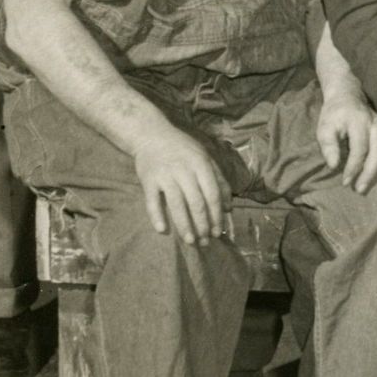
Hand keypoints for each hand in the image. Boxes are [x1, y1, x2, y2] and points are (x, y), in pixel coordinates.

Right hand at [134, 128, 228, 245]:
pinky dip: (157, 216)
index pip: (212, 194)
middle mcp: (184, 170)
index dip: (216, 215)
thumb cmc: (183, 149)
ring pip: (176, 204)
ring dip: (184, 225)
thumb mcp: (205, 158)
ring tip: (190, 241)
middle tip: (205, 241)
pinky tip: (163, 230)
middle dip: (203, 225)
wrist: (151, 134)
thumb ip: (219, 180)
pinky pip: (152, 201)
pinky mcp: (148, 180)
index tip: (219, 231)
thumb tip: (228, 207)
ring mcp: (165, 175)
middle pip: (196, 202)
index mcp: (201, 165)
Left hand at [318, 95, 376, 194]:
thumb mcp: (324, 127)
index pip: (359, 148)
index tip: (346, 182)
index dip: (353, 167)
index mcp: (358, 122)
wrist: (348, 95)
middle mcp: (375, 124)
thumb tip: (334, 165)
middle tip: (361, 190)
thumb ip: (328, 146)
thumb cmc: (334, 115)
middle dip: (370, 172)